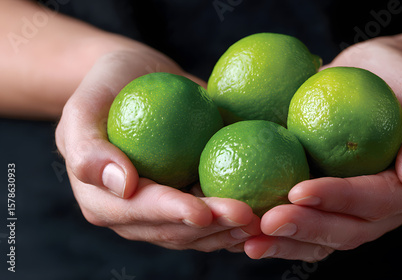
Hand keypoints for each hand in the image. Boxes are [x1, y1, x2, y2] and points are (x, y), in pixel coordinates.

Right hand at [55, 48, 260, 251]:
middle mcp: (134, 215)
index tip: (203, 212)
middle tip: (247, 216)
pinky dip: (236, 218)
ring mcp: (164, 210)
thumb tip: (122, 185)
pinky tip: (264, 210)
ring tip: (262, 220)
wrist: (134, 80)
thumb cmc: (105, 88)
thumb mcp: (83, 107)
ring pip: (199, 233)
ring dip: (230, 231)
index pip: (140, 212)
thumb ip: (87, 148)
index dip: (172, 214)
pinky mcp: (188, 198)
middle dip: (211, 228)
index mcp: (103, 200)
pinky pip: (214, 216)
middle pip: (175, 230)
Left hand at [244, 38, 401, 260]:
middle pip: (348, 231)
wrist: (380, 79)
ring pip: (325, 240)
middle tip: (266, 223)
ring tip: (250, 242)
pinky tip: (249, 233)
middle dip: (306, 229)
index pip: (375, 200)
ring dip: (287, 243)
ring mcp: (360, 213)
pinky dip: (281, 235)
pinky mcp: (334, 206)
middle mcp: (388, 209)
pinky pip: (309, 225)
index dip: (338, 199)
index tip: (297, 190)